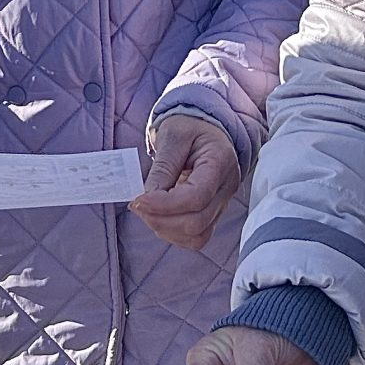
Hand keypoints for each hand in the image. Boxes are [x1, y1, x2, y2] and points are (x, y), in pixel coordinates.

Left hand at [129, 113, 241, 249]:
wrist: (204, 128)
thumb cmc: (189, 127)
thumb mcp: (173, 136)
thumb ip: (162, 168)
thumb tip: (147, 200)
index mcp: (220, 161)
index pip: (196, 197)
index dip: (164, 205)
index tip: (138, 201)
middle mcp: (226, 188)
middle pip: (197, 222)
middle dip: (161, 220)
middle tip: (138, 205)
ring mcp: (222, 204)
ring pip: (198, 236)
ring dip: (166, 230)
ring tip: (148, 211)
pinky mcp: (213, 215)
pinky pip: (196, 238)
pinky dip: (173, 234)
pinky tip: (159, 217)